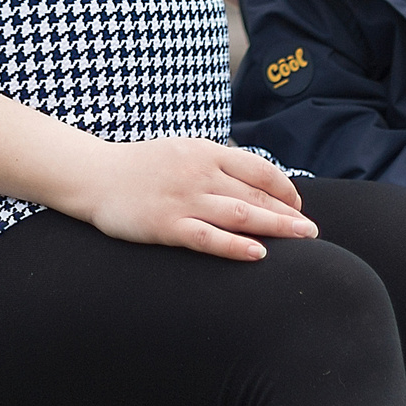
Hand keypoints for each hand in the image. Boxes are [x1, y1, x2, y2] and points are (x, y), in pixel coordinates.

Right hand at [71, 137, 316, 261]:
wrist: (92, 175)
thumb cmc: (139, 167)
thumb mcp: (180, 152)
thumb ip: (213, 164)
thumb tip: (250, 181)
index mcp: (204, 151)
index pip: (257, 168)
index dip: (284, 188)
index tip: (299, 205)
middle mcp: (198, 172)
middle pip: (255, 193)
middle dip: (289, 212)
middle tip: (313, 231)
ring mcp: (182, 199)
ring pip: (239, 214)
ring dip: (275, 226)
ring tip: (302, 239)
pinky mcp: (165, 224)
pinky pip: (207, 237)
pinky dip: (236, 245)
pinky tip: (258, 253)